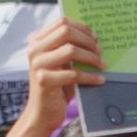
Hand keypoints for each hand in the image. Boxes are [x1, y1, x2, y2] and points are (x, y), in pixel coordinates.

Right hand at [23, 18, 103, 134]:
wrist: (41, 113)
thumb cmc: (56, 86)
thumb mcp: (60, 62)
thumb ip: (68, 47)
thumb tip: (95, 37)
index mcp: (37, 41)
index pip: (62, 22)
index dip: (82, 28)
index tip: (96, 38)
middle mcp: (34, 50)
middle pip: (66, 32)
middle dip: (88, 41)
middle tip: (101, 51)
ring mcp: (38, 65)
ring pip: (71, 50)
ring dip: (91, 57)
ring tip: (101, 65)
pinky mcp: (44, 81)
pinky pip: (74, 74)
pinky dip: (90, 77)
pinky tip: (100, 80)